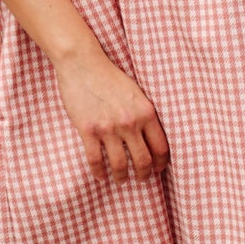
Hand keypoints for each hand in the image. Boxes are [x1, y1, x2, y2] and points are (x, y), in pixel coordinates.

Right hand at [53, 45, 169, 184]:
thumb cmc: (110, 76)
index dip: (161, 163)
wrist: (83, 63)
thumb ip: (145, 113)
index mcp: (146, 112)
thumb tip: (151, 136)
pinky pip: (95, 160)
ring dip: (121, 177)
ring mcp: (108, 128)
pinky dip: (98, 172)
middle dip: (143, 175)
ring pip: (119, 164)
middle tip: (141, 179)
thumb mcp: (136, 92)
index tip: (158, 169)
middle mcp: (130, 122)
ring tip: (121, 180)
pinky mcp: (88, 130)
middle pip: (143, 160)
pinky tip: (100, 176)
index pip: (161, 147)